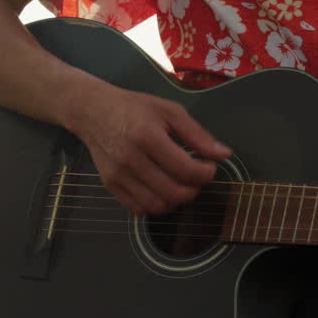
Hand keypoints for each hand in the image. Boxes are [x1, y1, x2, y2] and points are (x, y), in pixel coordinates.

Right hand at [60, 78, 231, 215]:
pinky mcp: (110, 185)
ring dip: (176, 200)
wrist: (93, 111)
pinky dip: (156, 205)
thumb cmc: (134, 108)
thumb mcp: (169, 111)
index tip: (210, 167)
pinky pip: (139, 209)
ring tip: (181, 185)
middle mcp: (130, 159)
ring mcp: (118, 175)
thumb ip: (198, 135)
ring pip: (157, 205)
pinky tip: (162, 190)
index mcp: (147, 137)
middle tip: (197, 178)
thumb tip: (224, 155)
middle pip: (174, 192)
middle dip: (194, 190)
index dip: (206, 174)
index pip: (185, 170)